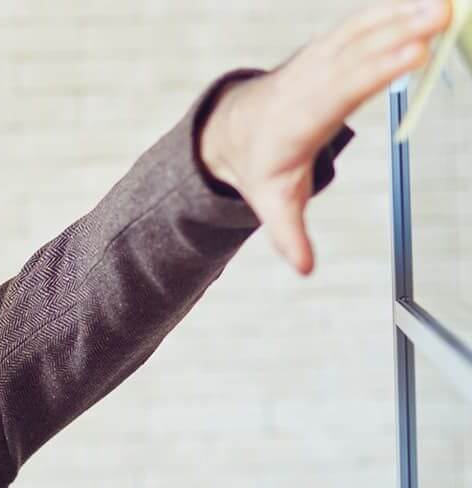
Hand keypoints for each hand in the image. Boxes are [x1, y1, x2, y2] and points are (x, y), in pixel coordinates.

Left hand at [200, 0, 451, 274]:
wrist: (234, 129)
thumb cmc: (260, 166)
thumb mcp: (272, 204)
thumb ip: (289, 234)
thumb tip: (304, 269)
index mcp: (297, 120)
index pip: (338, 92)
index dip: (374, 73)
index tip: (412, 57)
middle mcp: (305, 84)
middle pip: (353, 56)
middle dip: (396, 35)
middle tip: (440, 18)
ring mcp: (314, 63)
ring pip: (357, 34)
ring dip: (399, 15)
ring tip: (444, 4)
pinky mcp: (325, 51)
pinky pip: (356, 27)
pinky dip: (387, 12)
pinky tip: (423, 2)